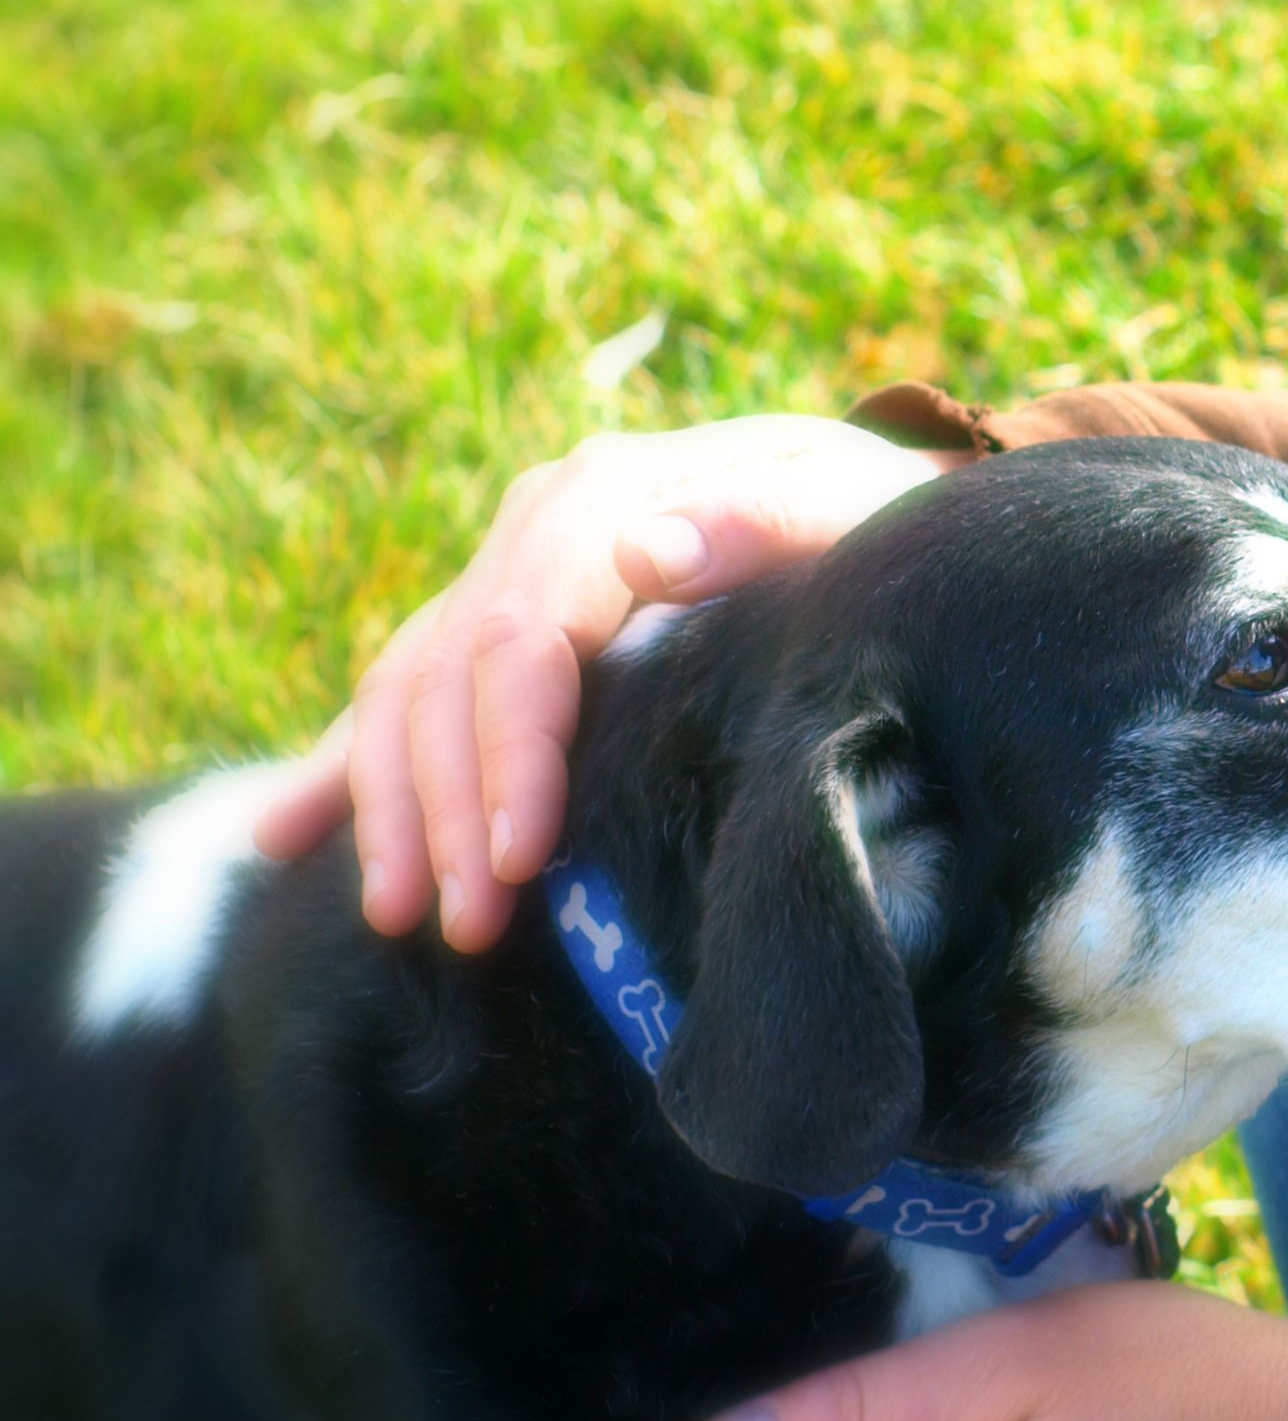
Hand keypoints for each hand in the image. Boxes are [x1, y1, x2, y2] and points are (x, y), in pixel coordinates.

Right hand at [254, 416, 962, 951]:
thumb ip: (761, 527)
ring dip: (390, 810)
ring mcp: (508, 569)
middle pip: (451, 677)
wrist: (861, 496)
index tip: (521, 858)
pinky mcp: (500, 620)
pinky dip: (343, 770)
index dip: (513, 752)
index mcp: (609, 492)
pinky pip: (399, 695)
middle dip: (448, 811)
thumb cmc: (873, 520)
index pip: (526, 636)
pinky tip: (282, 840)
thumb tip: (648, 550)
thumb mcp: (850, 510)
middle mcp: (538, 525)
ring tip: (397, 918)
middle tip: (470, 928)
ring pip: (405, 693)